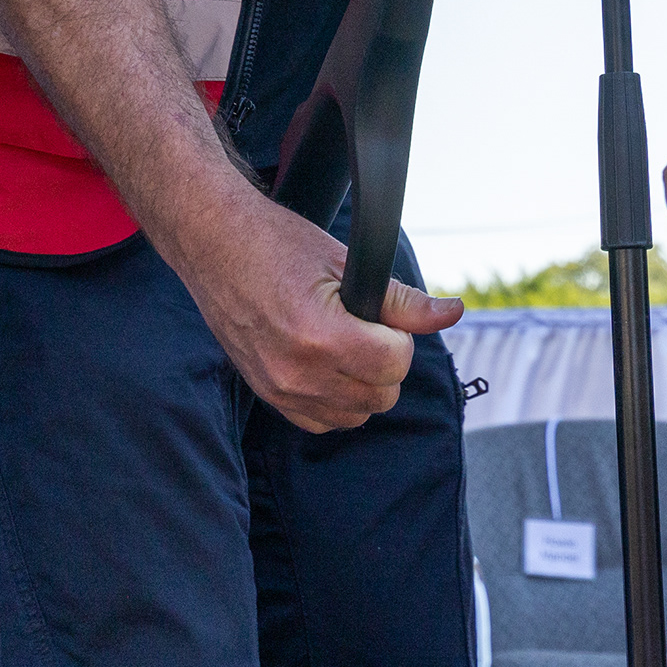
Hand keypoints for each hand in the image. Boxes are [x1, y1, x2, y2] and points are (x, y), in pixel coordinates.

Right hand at [174, 187, 460, 433]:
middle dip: (386, 363)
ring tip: (347, 345)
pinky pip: (321, 422)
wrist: (214, 245)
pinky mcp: (266, 395)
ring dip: (363, 385)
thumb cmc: (276, 244)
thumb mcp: (345, 262)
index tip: (382, 318)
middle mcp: (297, 372)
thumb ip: (401, 300)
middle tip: (366, 328)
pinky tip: (328, 364)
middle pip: (381, 396)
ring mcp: (279, 389)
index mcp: (321, 335)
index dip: (399, 338)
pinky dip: (335, 401)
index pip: (395, 364)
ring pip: (356, 416)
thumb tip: (453, 312)